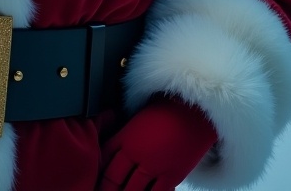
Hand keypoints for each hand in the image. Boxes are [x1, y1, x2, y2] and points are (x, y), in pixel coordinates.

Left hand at [98, 95, 217, 190]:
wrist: (194, 111)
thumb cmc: (167, 109)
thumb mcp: (139, 118)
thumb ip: (126, 134)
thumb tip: (117, 146)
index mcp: (126, 137)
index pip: (103, 157)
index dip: (99, 169)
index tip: (95, 177)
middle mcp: (136, 154)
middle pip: (113, 178)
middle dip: (107, 188)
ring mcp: (153, 166)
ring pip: (132, 190)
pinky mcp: (171, 176)